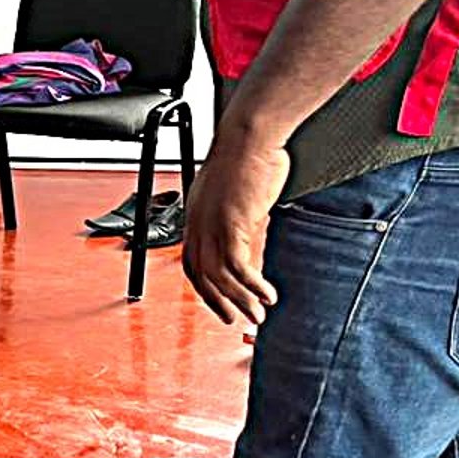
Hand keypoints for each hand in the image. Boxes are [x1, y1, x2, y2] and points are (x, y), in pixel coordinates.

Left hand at [183, 126, 289, 326]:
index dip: (204, 287)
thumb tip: (246, 231)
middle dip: (219, 302)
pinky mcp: (232, 223)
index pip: (191, 263)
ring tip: (258, 315)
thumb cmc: (246, 159)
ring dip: (241, 300)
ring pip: (220, 276)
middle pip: (201, 275)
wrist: (248, 137)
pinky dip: (253, 285)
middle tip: (237, 320)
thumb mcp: (235, 194)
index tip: (219, 303)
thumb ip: (235, 216)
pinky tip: (268, 295)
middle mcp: (198, 224)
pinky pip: (239, 266)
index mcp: (195, 217)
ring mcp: (212, 224)